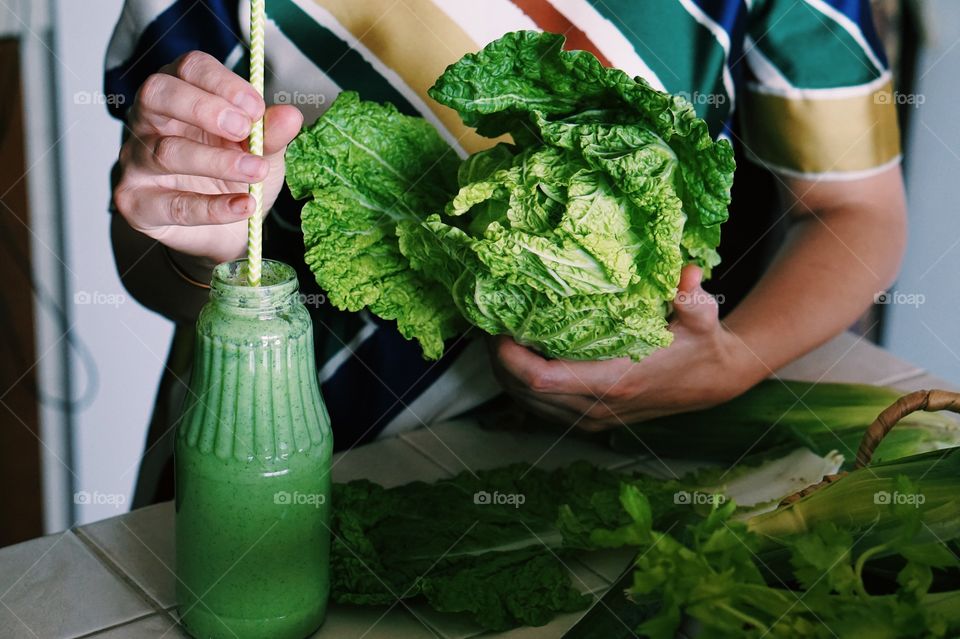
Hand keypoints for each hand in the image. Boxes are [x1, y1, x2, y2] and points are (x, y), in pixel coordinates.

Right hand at [113, 51, 302, 265]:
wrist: (225, 233)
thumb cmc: (234, 178)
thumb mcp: (261, 152)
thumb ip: (270, 135)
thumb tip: (291, 116)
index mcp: (181, 94)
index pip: (189, 68)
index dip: (221, 82)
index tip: (255, 108)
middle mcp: (150, 121)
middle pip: (158, 94)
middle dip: (203, 108)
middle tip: (244, 130)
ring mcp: (137, 161)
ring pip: (166, 151)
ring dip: (217, 161)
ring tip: (256, 171)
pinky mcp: (138, 204)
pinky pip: (172, 204)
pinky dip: (213, 207)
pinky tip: (244, 205)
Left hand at [491, 265, 762, 430]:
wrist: (713, 382)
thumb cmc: (701, 344)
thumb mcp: (702, 316)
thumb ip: (692, 295)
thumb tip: (688, 271)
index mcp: (615, 382)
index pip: (544, 379)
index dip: (511, 356)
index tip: (497, 327)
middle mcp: (596, 408)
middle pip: (524, 392)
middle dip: (498, 359)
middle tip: (487, 322)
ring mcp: (591, 418)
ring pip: (527, 403)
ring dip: (505, 373)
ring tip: (496, 336)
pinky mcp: (588, 420)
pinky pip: (540, 407)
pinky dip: (521, 385)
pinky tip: (518, 356)